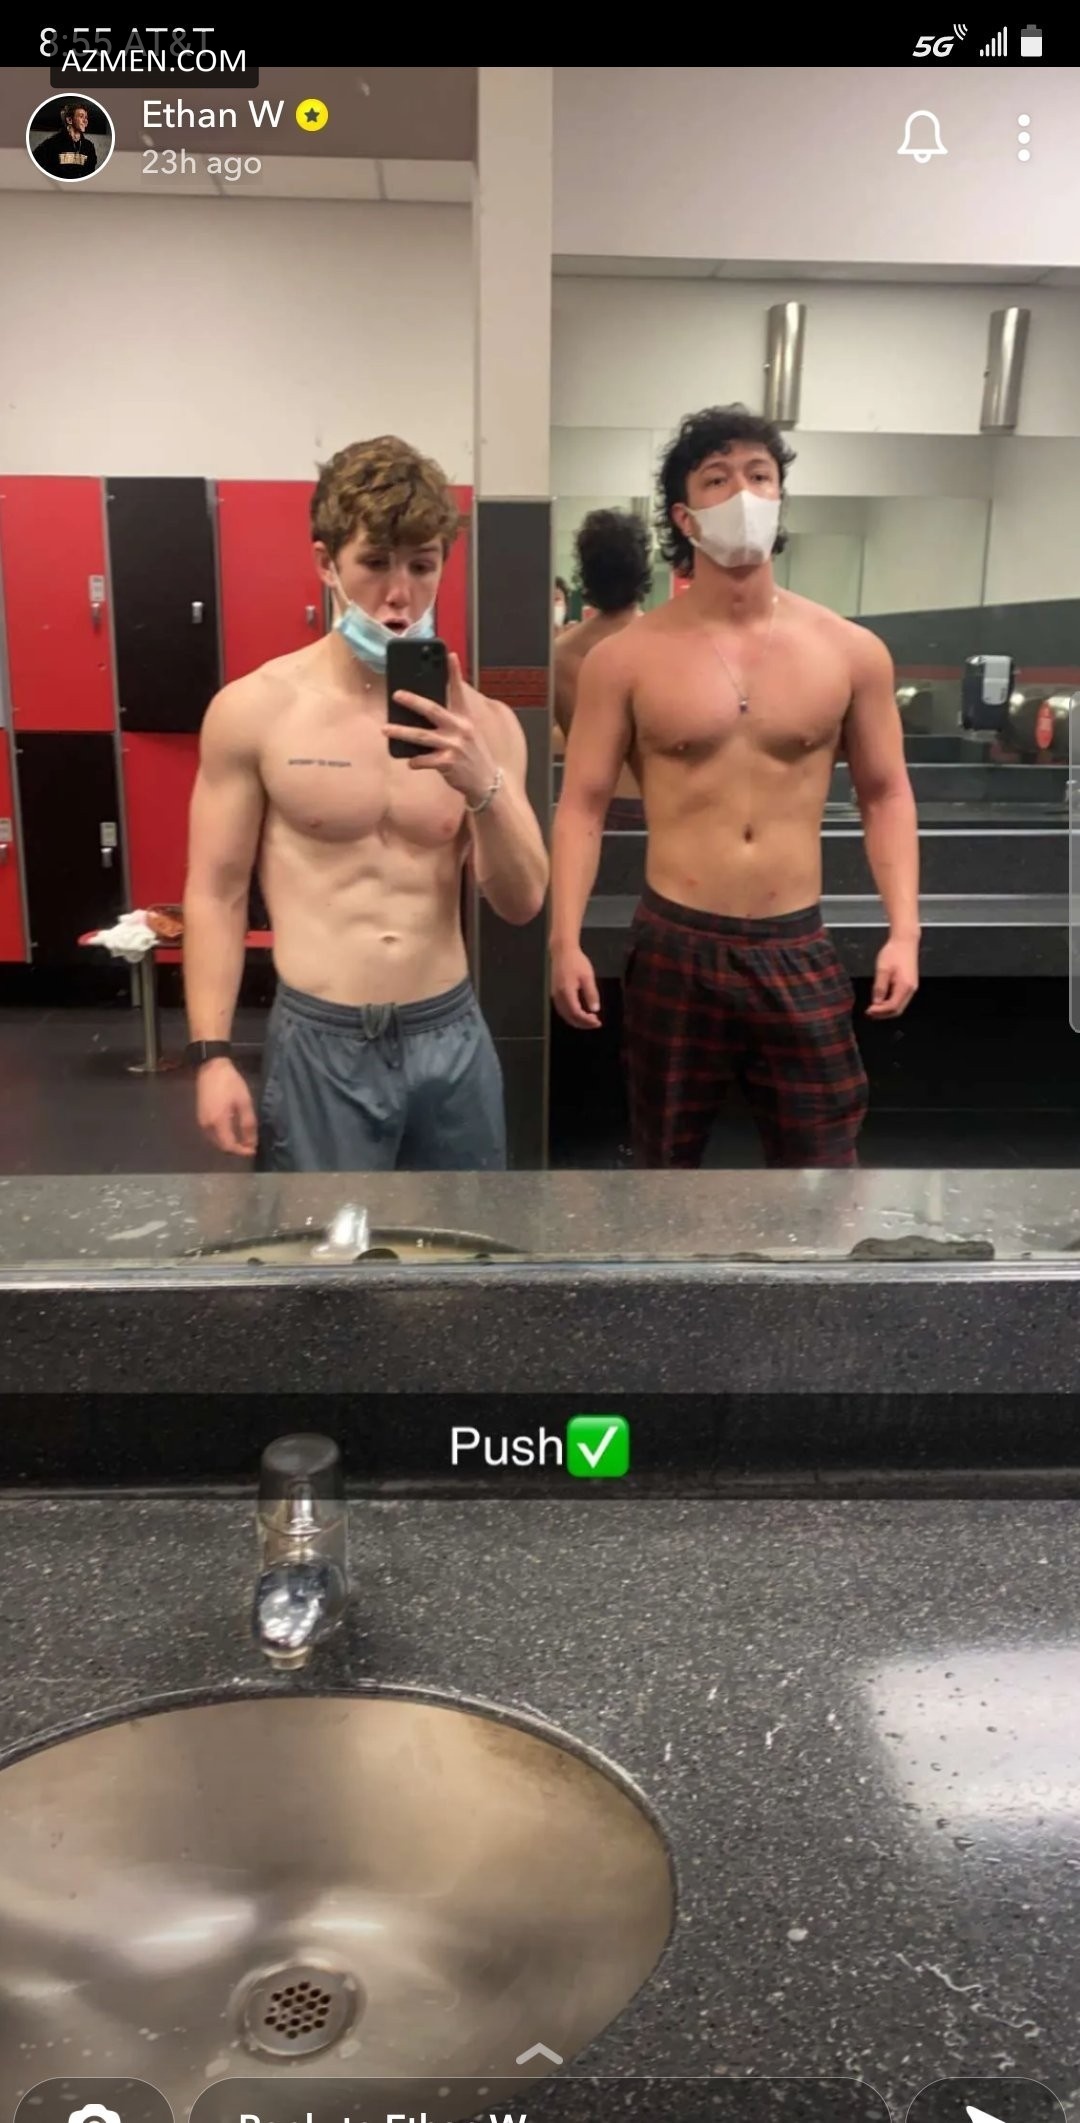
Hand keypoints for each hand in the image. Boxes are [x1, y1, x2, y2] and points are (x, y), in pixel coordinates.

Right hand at [196, 1056, 257, 1156]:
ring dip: (229, 1144)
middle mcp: (207, 1126)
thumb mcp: (244, 1102)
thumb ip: (248, 1124)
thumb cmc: (230, 1083)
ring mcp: (201, 1122)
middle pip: (221, 1146)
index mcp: (218, 1122)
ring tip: (243, 1140)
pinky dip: (222, 1137)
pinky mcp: (200, 1117)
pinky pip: (211, 1134)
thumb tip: (252, 1143)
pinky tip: (232, 1132)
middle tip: (250, 1146)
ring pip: (216, 1141)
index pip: (229, 1146)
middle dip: (236, 1149)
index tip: (253, 1151)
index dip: (242, 1152)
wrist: (211, 1068)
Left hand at [386, 651, 497, 804]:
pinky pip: (424, 760)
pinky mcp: (448, 763)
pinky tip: (410, 762)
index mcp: (465, 719)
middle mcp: (460, 729)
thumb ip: (451, 723)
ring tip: (385, 729)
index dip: (454, 673)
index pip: (459, 692)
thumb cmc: (473, 757)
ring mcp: (454, 746)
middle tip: (396, 694)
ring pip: (421, 736)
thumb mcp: (468, 735)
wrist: (486, 782)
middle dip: (413, 701)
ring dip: (401, 732)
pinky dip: (415, 761)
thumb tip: (424, 715)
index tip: (449, 655)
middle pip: (432, 710)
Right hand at [552, 944, 601, 1029]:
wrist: (562, 951)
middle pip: (569, 1017)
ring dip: (576, 1021)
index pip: (576, 1013)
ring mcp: (555, 995)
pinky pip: (562, 1010)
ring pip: (564, 1015)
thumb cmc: (576, 962)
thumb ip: (591, 994)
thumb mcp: (587, 977)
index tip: (598, 1022)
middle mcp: (558, 996)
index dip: (587, 1021)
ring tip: (589, 1021)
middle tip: (595, 1023)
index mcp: (567, 992)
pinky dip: (571, 1015)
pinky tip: (579, 1014)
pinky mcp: (555, 993)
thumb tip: (595, 1009)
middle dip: (582, 1023)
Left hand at [866, 935, 918, 1018]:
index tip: (868, 1011)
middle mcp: (911, 989)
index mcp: (904, 986)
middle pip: (897, 1009)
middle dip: (883, 1014)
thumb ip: (879, 988)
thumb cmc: (894, 953)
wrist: (905, 942)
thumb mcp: (882, 970)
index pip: (892, 1006)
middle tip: (869, 1013)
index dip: (880, 1011)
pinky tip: (881, 1001)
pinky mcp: (909, 984)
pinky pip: (900, 999)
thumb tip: (876, 1003)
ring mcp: (911, 987)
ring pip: (899, 1006)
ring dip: (886, 1010)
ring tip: (873, 1008)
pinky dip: (890, 1003)